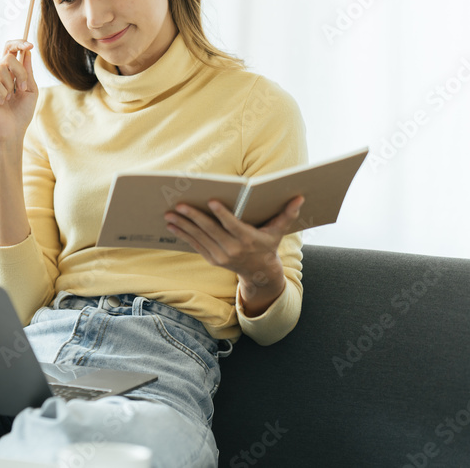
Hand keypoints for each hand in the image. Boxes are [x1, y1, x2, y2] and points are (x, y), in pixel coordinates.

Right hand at [0, 40, 38, 142]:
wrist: (12, 132)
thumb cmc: (20, 113)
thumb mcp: (30, 89)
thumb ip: (27, 71)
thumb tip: (27, 52)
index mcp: (4, 73)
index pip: (7, 50)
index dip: (17, 43)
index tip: (30, 46)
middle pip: (7, 58)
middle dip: (20, 72)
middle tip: (23, 88)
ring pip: (1, 69)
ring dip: (11, 85)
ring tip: (9, 99)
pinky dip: (3, 93)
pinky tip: (1, 103)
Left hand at [164, 195, 304, 312]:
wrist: (260, 272)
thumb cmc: (268, 244)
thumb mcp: (278, 231)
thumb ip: (287, 214)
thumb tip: (300, 197)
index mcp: (248, 239)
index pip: (233, 225)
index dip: (222, 214)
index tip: (211, 201)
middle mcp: (233, 249)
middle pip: (210, 231)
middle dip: (193, 217)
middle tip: (179, 205)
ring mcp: (220, 256)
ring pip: (199, 238)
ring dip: (182, 225)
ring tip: (169, 214)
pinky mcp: (212, 259)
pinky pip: (195, 245)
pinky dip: (183, 235)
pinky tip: (172, 225)